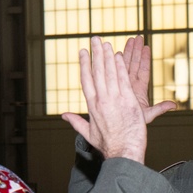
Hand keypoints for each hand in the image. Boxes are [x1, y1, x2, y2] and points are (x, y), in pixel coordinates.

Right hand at [62, 37, 149, 161]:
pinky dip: (121, 67)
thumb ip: (76, 122)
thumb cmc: (108, 145)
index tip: (82, 52)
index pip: (86, 80)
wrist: (124, 152)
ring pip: (110, 73)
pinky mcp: (129, 101)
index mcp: (92, 106)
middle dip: (96, 54)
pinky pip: (124, 80)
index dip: (84, 64)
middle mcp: (102, 100)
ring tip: (105, 43)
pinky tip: (118, 55)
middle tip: (95, 39)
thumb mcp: (89, 134)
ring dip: (108, 56)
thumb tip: (64, 115)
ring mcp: (115, 99)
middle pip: (98, 72)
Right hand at [121, 36, 175, 123]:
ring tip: (131, 39)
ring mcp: (122, 86)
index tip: (146, 47)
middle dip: (135, 50)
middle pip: (134, 64)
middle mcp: (131, 86)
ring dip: (128, 52)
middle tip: (138, 37)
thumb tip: (174, 105)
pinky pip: (115, 73)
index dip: (145, 59)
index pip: (143, 70)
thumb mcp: (147, 116)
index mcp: (139, 91)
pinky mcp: (115, 87)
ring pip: (125, 66)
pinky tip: (117, 52)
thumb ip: (160, 109)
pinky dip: (116, 63)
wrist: (119, 131)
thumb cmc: (133, 126)